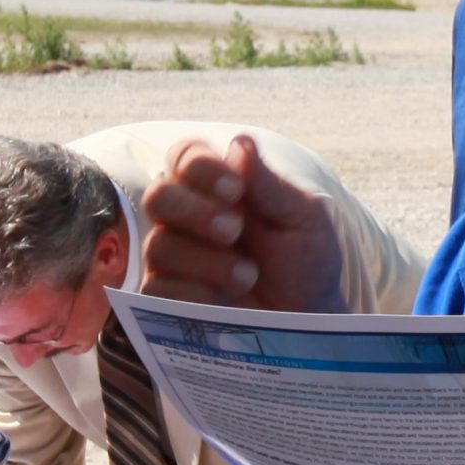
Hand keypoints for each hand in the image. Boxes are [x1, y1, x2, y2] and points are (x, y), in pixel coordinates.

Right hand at [139, 133, 343, 312]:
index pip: (185, 157)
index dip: (201, 168)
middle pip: (158, 197)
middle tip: (234, 230)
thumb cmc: (305, 262)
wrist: (307, 321)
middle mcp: (186, 218)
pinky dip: (193, 294)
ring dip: (207, 261)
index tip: (235, 189)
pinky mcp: (166, 299)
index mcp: (217, 187)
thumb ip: (269, 185)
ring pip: (159, 246)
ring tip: (248, 275)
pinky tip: (223, 301)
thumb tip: (240, 143)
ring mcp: (172, 259)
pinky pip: (158, 290)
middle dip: (195, 212)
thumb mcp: (302, 219)